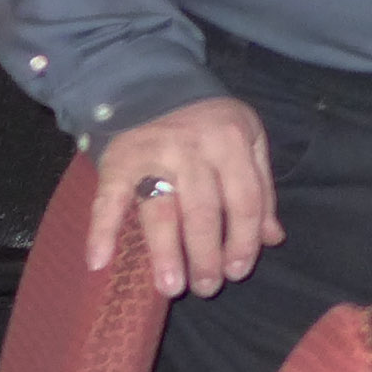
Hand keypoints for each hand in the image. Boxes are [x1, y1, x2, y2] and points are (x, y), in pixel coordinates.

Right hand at [89, 96, 282, 297]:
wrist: (152, 84)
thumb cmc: (209, 122)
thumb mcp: (248, 140)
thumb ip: (261, 188)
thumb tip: (273, 238)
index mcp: (231, 142)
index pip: (245, 201)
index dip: (244, 240)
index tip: (238, 272)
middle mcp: (193, 149)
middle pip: (204, 211)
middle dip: (207, 255)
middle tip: (207, 288)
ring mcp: (153, 155)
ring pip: (161, 211)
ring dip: (166, 253)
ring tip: (171, 287)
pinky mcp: (118, 160)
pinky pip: (109, 199)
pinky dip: (101, 230)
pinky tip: (99, 262)